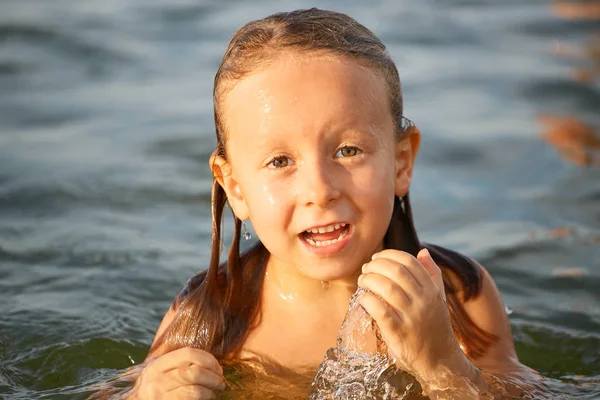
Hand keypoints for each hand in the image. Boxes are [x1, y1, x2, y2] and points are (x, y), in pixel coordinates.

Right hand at [129, 348, 225, 399]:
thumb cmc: (155, 389)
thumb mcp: (160, 373)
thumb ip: (178, 365)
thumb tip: (211, 364)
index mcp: (157, 366)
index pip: (188, 354)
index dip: (208, 359)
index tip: (217, 367)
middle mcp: (156, 381)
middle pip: (194, 373)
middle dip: (213, 377)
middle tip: (220, 381)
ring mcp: (160, 398)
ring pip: (195, 392)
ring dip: (210, 392)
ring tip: (214, 392)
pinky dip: (204, 399)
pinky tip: (206, 398)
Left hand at [358, 248, 466, 381]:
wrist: (440, 362)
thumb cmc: (435, 327)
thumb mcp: (438, 299)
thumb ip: (432, 275)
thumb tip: (423, 251)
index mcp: (432, 290)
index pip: (410, 262)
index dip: (389, 255)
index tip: (377, 257)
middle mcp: (424, 301)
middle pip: (396, 271)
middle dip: (376, 265)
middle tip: (366, 268)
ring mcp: (412, 317)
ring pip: (387, 288)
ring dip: (369, 280)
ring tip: (362, 281)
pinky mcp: (398, 333)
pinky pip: (380, 310)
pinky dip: (368, 300)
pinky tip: (363, 299)